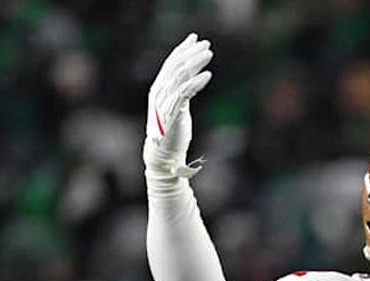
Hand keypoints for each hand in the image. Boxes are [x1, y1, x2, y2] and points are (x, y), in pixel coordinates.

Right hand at [144, 33, 212, 174]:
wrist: (164, 154)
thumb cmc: (172, 131)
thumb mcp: (178, 106)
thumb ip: (183, 90)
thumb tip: (194, 77)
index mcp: (159, 88)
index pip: (170, 62)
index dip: (182, 49)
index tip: (195, 38)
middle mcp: (160, 91)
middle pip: (176, 65)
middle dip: (191, 52)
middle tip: (207, 44)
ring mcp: (165, 101)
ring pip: (180, 75)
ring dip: (195, 62)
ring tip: (209, 54)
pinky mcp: (172, 112)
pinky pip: (185, 92)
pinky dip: (196, 82)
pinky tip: (208, 76)